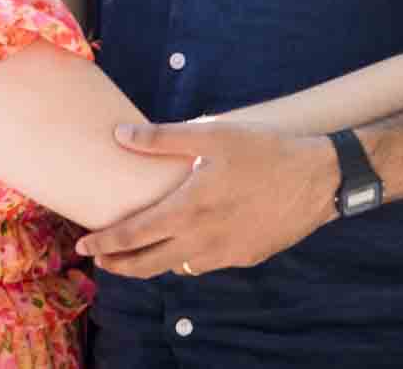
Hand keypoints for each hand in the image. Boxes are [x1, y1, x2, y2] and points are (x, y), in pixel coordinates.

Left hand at [75, 121, 339, 277]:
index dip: (104, 244)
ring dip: (154, 263)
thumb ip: (162, 138)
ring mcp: (226, 253)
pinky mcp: (247, 256)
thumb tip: (120, 135)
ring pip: (178, 267)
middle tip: (101, 261)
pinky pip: (208, 264)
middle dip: (120, 265)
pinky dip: (190, 258)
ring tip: (142, 252)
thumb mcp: (213, 135)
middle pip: (148, 265)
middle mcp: (202, 240)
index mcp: (188, 210)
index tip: (82, 246)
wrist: (320, 179)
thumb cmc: (265, 151)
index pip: (133, 236)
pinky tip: (191, 242)